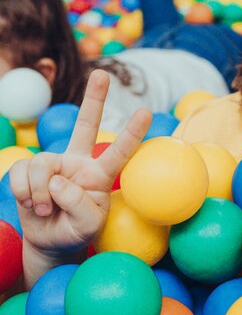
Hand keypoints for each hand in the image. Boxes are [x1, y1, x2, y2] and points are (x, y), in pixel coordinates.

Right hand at [9, 69, 151, 285]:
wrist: (49, 241)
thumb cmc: (75, 231)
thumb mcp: (87, 225)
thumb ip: (78, 203)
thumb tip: (57, 180)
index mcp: (101, 174)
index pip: (119, 152)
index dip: (132, 133)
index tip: (147, 112)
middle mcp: (79, 162)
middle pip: (86, 124)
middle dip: (94, 98)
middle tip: (101, 73)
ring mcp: (54, 163)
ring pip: (41, 164)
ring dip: (38, 193)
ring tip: (44, 210)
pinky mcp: (29, 169)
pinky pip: (20, 172)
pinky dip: (22, 191)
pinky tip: (30, 203)